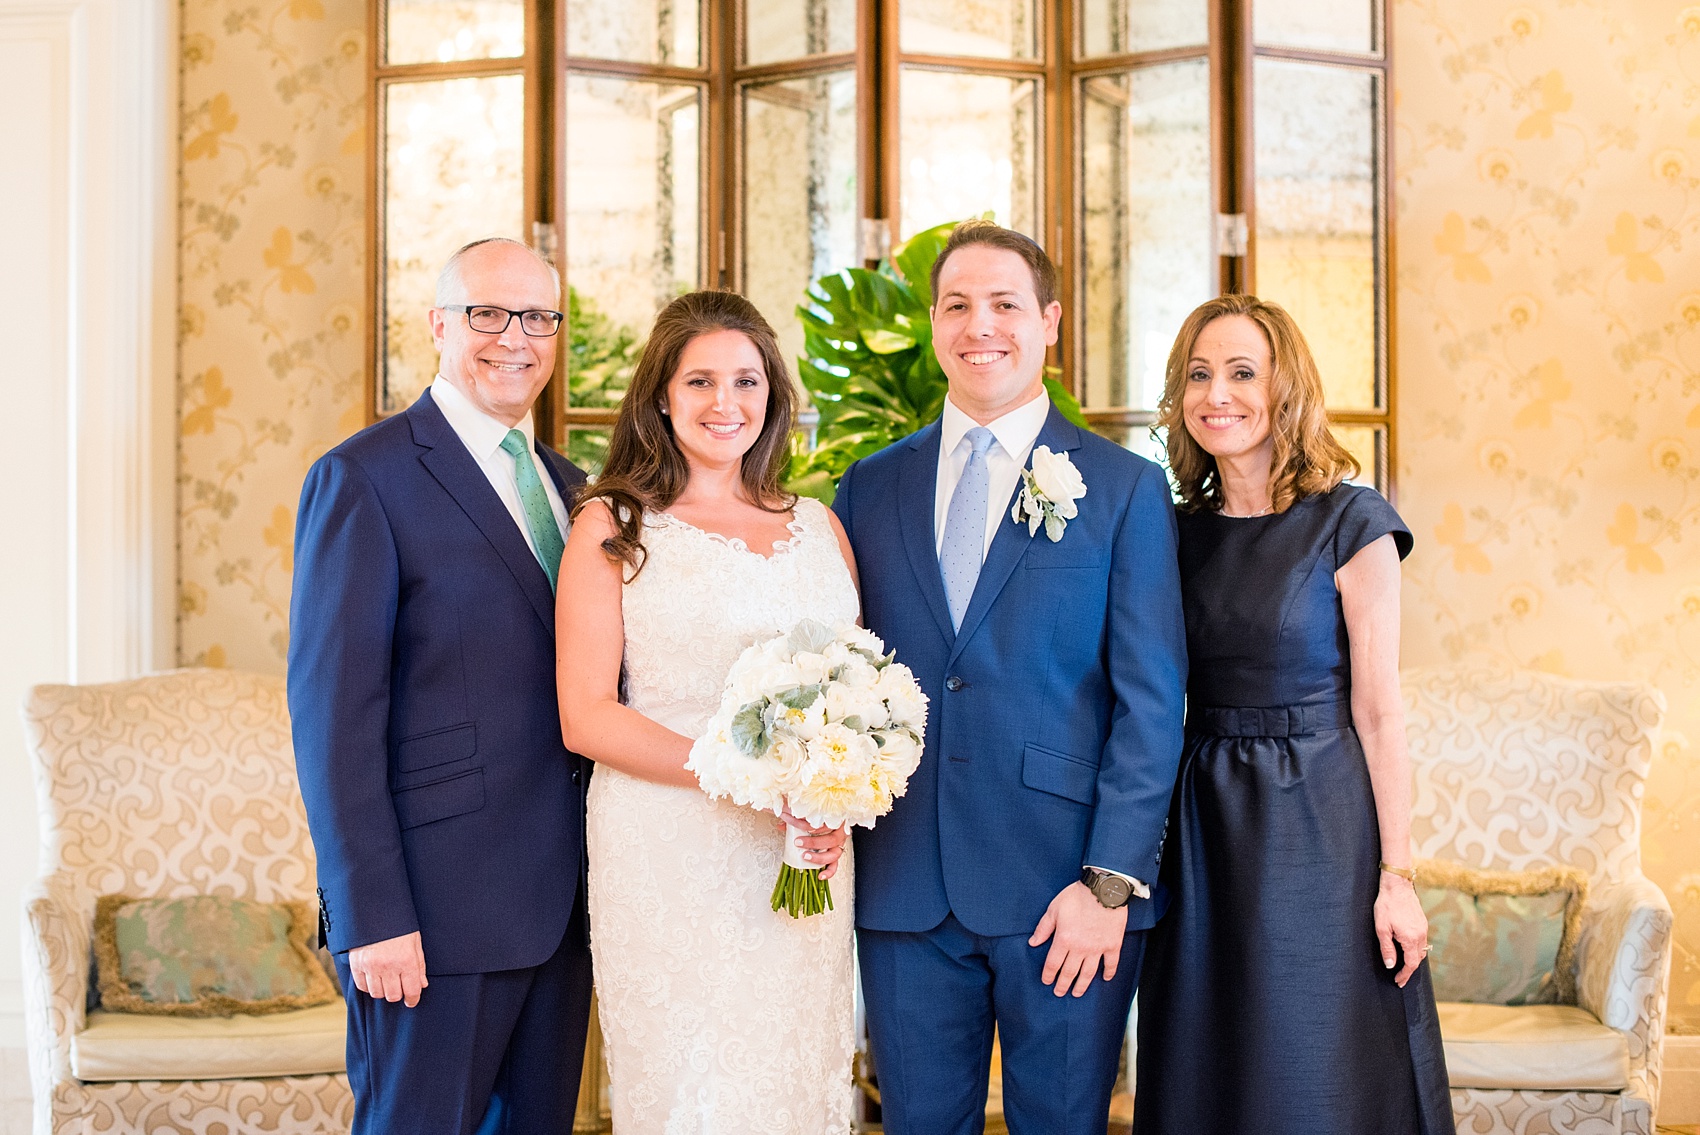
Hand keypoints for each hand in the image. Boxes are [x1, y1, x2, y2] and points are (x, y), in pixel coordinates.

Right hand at [348, 931, 426, 1006]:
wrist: (375, 910)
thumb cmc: (399, 925)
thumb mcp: (415, 942)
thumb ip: (419, 965)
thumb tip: (422, 984)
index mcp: (406, 960)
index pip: (412, 990)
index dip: (413, 999)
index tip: (412, 1001)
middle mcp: (388, 966)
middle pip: (393, 995)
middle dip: (398, 994)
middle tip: (399, 988)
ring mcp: (370, 967)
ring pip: (377, 994)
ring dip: (383, 991)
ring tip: (386, 982)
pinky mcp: (356, 965)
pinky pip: (362, 986)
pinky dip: (368, 986)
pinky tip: (374, 979)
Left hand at [778, 805, 849, 880]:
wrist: (830, 821)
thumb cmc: (819, 820)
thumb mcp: (806, 817)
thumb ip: (795, 820)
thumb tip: (781, 825)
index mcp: (833, 820)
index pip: (821, 822)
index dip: (805, 824)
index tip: (791, 822)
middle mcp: (839, 833)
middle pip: (830, 839)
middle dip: (813, 842)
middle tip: (798, 842)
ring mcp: (839, 845)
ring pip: (834, 854)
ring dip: (819, 857)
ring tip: (805, 856)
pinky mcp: (836, 855)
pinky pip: (835, 865)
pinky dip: (828, 872)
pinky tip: (820, 875)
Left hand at [1028, 882, 1128, 996]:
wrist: (1103, 889)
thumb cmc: (1077, 896)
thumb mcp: (1054, 909)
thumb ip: (1043, 928)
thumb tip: (1033, 942)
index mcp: (1064, 939)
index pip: (1053, 963)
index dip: (1048, 974)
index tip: (1046, 981)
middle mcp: (1080, 948)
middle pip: (1070, 972)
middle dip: (1063, 984)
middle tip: (1059, 992)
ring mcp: (1098, 948)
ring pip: (1089, 973)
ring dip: (1082, 985)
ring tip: (1077, 993)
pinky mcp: (1113, 944)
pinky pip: (1111, 963)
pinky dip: (1108, 973)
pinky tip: (1106, 979)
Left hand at [1375, 872, 1428, 987]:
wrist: (1397, 886)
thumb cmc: (1387, 906)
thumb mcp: (1382, 928)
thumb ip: (1387, 948)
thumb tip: (1390, 965)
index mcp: (1411, 939)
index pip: (1411, 964)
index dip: (1405, 975)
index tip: (1398, 981)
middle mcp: (1420, 935)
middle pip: (1418, 959)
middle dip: (1409, 970)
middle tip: (1400, 977)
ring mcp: (1423, 928)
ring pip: (1422, 951)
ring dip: (1413, 960)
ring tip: (1403, 966)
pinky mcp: (1423, 923)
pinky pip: (1422, 942)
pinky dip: (1416, 950)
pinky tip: (1407, 949)